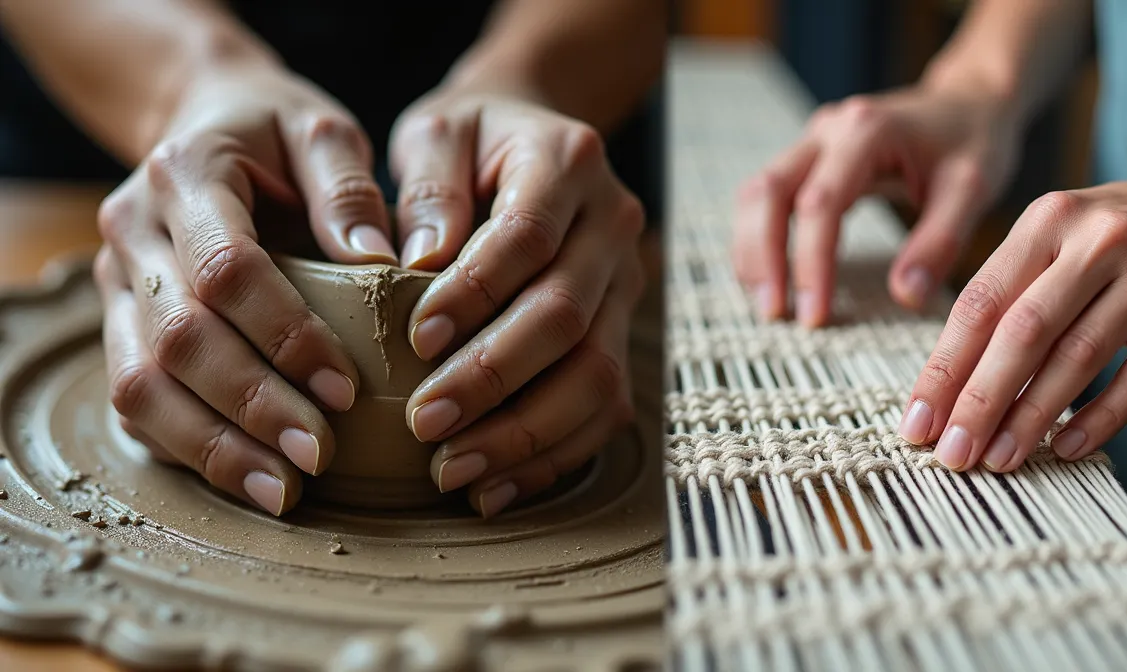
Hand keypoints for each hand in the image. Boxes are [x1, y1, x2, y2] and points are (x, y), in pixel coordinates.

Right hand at [95, 64, 399, 514]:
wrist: (203, 119)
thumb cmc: (277, 133)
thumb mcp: (322, 132)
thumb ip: (348, 186)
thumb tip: (381, 260)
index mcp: (186, 175)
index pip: (227, 270)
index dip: (285, 336)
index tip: (344, 389)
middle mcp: (134, 232)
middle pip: (177, 339)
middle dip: (250, 407)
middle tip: (317, 458)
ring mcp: (116, 283)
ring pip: (139, 383)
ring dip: (212, 447)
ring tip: (284, 492)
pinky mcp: (119, 322)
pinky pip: (135, 400)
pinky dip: (187, 447)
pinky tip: (246, 477)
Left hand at [391, 92, 644, 516]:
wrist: (532, 143)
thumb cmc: (470, 144)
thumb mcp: (437, 132)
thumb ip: (428, 185)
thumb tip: (420, 262)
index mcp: (568, 161)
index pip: (528, 238)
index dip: (476, 294)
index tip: (414, 340)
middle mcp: (611, 225)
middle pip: (567, 318)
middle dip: (494, 379)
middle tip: (424, 423)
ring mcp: (627, 285)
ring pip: (598, 374)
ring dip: (526, 432)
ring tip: (454, 470)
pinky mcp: (623, 333)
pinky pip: (606, 408)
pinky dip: (553, 455)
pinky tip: (495, 486)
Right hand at [733, 86, 1020, 325]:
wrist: (969, 102)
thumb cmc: (974, 142)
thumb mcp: (972, 190)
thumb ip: (939, 242)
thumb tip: (905, 297)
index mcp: (866, 132)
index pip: (820, 205)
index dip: (811, 264)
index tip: (816, 316)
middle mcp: (828, 130)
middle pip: (768, 192)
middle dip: (763, 257)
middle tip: (775, 314)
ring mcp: (813, 141)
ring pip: (758, 193)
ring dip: (752, 249)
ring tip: (767, 303)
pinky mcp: (809, 157)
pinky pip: (768, 196)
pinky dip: (760, 237)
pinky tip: (771, 276)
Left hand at [900, 151, 1126, 470]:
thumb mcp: (1064, 231)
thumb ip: (1012, 289)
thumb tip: (951, 377)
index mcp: (1049, 220)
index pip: (980, 302)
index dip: (944, 367)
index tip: (916, 420)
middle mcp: (1098, 242)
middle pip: (1022, 333)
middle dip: (979, 401)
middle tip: (951, 453)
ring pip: (1078, 358)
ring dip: (1032, 418)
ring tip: (998, 460)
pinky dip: (1101, 417)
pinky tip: (1066, 448)